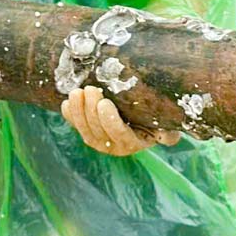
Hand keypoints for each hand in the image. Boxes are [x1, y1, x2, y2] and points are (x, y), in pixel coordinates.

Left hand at [60, 84, 178, 156]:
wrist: (142, 120)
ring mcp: (98, 141)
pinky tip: (66, 103)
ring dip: (78, 111)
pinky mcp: (88, 132)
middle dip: (91, 110)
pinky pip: (75, 126)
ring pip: (84, 129)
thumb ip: (169, 133)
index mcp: (132, 143)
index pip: (118, 133)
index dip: (110, 120)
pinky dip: (69, 115)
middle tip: (90, 89)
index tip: (104, 103)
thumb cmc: (156, 119)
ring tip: (77, 92)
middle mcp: (113, 146)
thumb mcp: (166, 126)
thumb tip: (168, 136)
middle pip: (98, 130)